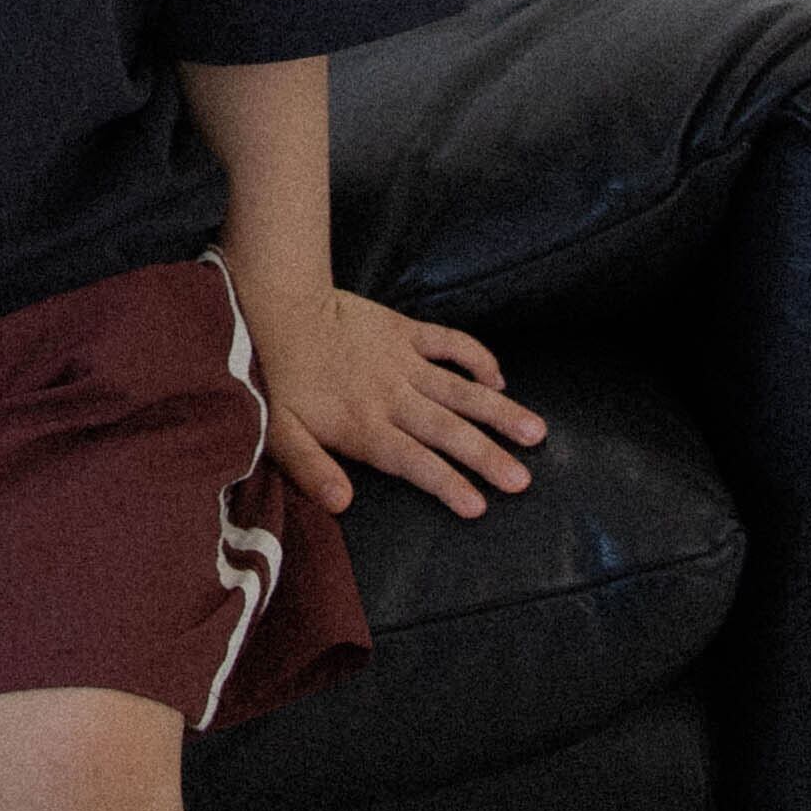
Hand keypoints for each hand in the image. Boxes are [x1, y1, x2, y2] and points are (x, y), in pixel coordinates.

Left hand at [242, 284, 542, 522]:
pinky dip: (476, 357)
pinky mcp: (405, 332)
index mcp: (365, 426)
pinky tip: (499, 377)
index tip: (479, 506)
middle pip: (448, 432)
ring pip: (460, 390)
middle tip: (522, 480)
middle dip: (487, 457)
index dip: (446, 484)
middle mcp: (393, 397)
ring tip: (536, 431)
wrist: (278, 304)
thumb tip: (342, 504)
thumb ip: (310, 468)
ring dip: (498, 411)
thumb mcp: (277, 431)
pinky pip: (450, 343)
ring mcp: (403, 362)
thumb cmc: (274, 374)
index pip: (414, 462)